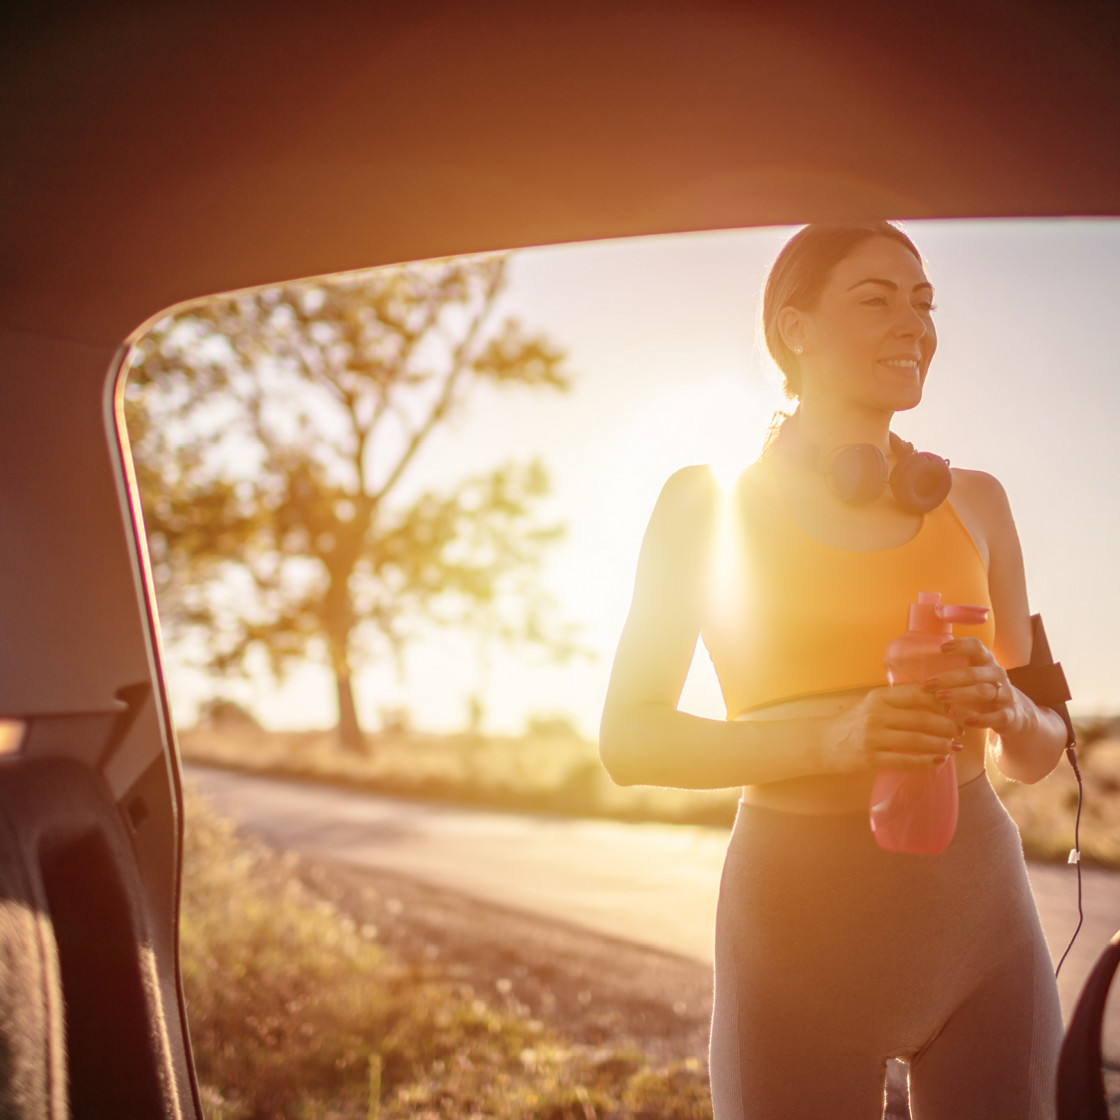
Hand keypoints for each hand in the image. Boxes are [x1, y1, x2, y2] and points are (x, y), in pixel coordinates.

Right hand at [821, 685, 963, 773]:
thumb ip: (899, 703)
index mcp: (878, 697)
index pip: (916, 694)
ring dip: (941, 744)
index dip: (941, 702)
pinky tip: (938, 761)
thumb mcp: (873, 705)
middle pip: (921, 718)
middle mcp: (876, 714)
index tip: (955, 708)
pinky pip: (905, 760)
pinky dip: (926, 761)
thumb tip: (939, 705)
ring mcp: (873, 737)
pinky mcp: (871, 758)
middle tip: (960, 731)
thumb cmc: (853, 722)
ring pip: (916, 740)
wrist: (823, 743)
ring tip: (955, 747)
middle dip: (947, 726)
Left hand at [922, 637, 1023, 736]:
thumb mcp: (967, 678)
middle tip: (928, 684)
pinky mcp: (1009, 715)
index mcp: (984, 661)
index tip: (942, 648)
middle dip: (950, 677)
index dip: (961, 645)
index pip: (977, 646)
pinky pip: (997, 716)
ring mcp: (1005, 694)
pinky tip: (964, 721)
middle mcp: (996, 674)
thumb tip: (899, 667)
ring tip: (939, 698)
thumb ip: (944, 671)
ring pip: (984, 691)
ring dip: (960, 695)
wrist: (1012, 715)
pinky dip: (981, 719)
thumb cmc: (978, 691)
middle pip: (974, 673)